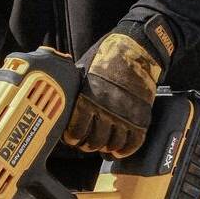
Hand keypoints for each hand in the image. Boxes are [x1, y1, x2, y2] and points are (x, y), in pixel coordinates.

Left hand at [63, 31, 161, 158]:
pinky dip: (126, 150)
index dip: (72, 138)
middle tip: (85, 143)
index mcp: (88, 98)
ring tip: (101, 146)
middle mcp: (106, 109)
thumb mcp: (82, 68)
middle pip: (94, 141)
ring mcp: (126, 114)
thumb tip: (58, 96)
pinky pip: (134, 142)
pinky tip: (119, 150)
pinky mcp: (141, 116)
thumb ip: (73, 87)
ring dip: (105, 148)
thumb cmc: (107, 56)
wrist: (137, 48)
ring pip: (113, 144)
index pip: (77, 131)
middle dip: (87, 145)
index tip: (71, 139)